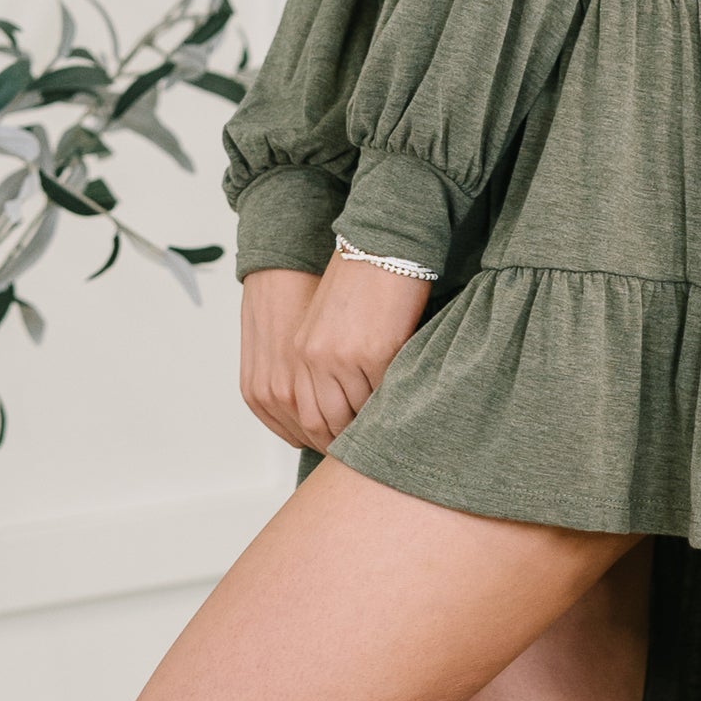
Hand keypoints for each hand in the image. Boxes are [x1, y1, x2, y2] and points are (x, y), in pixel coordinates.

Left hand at [241, 252, 431, 451]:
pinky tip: (404, 408)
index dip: (326, 441)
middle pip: (325, 426)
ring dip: (370, 429)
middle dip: (346, 444)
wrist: (379, 246)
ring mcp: (343, 360)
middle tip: (368, 455)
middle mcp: (313, 362)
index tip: (344, 450)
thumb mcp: (323, 329)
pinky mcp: (375, 353)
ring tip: (387, 436)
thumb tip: (340, 410)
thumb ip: (323, 368)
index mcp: (297, 356)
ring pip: (356, 416)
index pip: (305, 419)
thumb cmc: (356, 283)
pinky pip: (384, 395)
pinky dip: (393, 405)